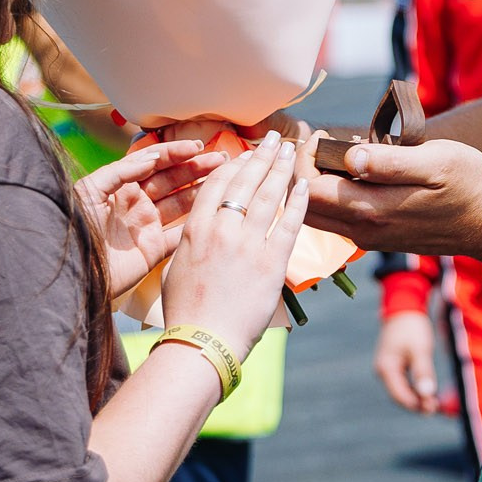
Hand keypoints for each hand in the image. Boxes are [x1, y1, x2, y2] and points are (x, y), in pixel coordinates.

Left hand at [74, 138, 224, 299]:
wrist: (72, 270)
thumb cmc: (75, 228)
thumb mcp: (91, 191)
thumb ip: (121, 171)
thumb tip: (151, 157)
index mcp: (121, 186)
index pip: (153, 163)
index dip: (175, 153)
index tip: (196, 146)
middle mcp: (137, 203)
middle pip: (172, 180)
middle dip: (196, 167)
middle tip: (220, 158)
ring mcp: (147, 226)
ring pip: (181, 203)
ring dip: (202, 189)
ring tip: (224, 177)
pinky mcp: (154, 250)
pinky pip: (181, 234)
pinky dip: (197, 224)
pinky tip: (214, 211)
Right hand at [158, 128, 312, 354]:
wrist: (204, 342)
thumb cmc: (186, 312)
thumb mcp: (176, 267)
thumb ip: (191, 242)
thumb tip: (203, 228)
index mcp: (195, 229)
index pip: (217, 183)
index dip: (234, 164)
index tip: (245, 153)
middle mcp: (222, 229)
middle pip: (246, 181)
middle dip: (262, 156)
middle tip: (274, 139)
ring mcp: (249, 244)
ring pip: (269, 195)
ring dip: (282, 169)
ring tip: (291, 150)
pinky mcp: (272, 262)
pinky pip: (290, 223)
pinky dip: (298, 201)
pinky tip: (305, 184)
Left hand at [307, 139, 481, 263]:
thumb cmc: (469, 185)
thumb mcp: (436, 162)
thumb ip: (390, 162)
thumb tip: (349, 156)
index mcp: (372, 211)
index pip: (308, 190)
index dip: (303, 160)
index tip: (320, 134)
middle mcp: (364, 231)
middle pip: (305, 207)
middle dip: (301, 172)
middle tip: (319, 141)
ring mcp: (370, 238)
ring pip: (320, 216)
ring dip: (316, 184)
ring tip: (335, 152)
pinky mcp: (377, 238)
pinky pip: (339, 219)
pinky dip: (333, 195)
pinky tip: (354, 171)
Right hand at [373, 309, 442, 414]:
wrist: (404, 307)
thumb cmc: (412, 327)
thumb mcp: (420, 349)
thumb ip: (423, 372)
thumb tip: (427, 394)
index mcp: (386, 367)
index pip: (400, 395)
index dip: (416, 404)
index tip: (432, 409)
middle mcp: (382, 370)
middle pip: (399, 396)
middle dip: (416, 404)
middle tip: (435, 409)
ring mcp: (386, 368)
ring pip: (401, 391)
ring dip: (416, 398)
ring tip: (433, 403)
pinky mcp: (393, 365)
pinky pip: (403, 383)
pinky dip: (414, 389)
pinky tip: (426, 391)